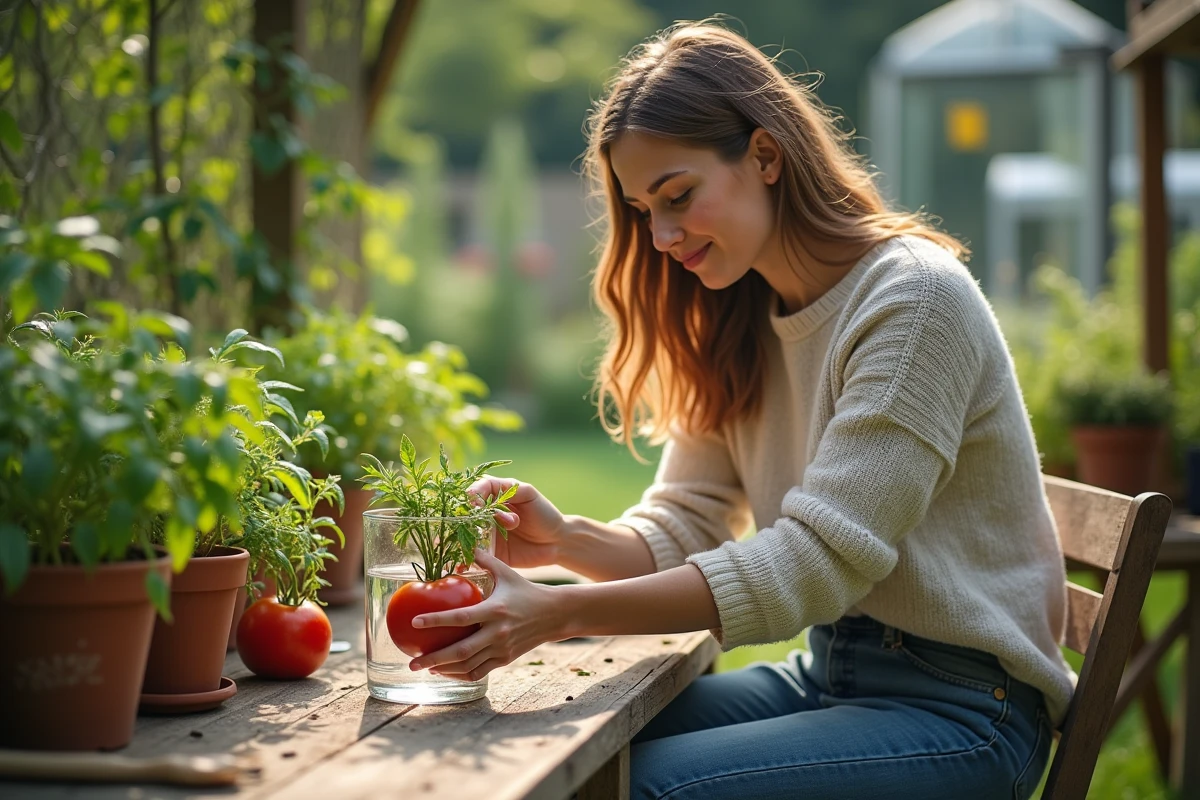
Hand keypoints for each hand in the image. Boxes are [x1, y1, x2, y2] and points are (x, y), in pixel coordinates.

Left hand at [408, 549, 564, 680]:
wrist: (555, 615)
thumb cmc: (526, 591)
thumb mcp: (507, 573)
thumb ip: (485, 560)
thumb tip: (465, 545)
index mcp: (494, 610)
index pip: (460, 617)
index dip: (436, 620)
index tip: (415, 622)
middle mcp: (497, 632)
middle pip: (460, 651)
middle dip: (433, 658)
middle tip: (412, 662)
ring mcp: (501, 648)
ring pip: (468, 666)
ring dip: (444, 669)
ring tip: (425, 668)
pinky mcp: (505, 659)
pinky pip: (479, 672)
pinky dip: (460, 675)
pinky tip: (446, 672)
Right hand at [470, 477, 564, 568]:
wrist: (557, 541)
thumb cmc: (544, 513)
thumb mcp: (528, 494)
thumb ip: (508, 489)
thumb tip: (480, 492)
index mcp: (493, 496)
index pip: (474, 491)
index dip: (472, 496)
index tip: (475, 504)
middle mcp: (484, 515)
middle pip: (465, 515)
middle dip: (467, 519)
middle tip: (477, 525)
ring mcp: (485, 535)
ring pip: (466, 536)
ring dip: (466, 538)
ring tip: (473, 542)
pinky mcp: (489, 555)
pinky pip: (475, 556)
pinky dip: (470, 557)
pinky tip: (472, 558)